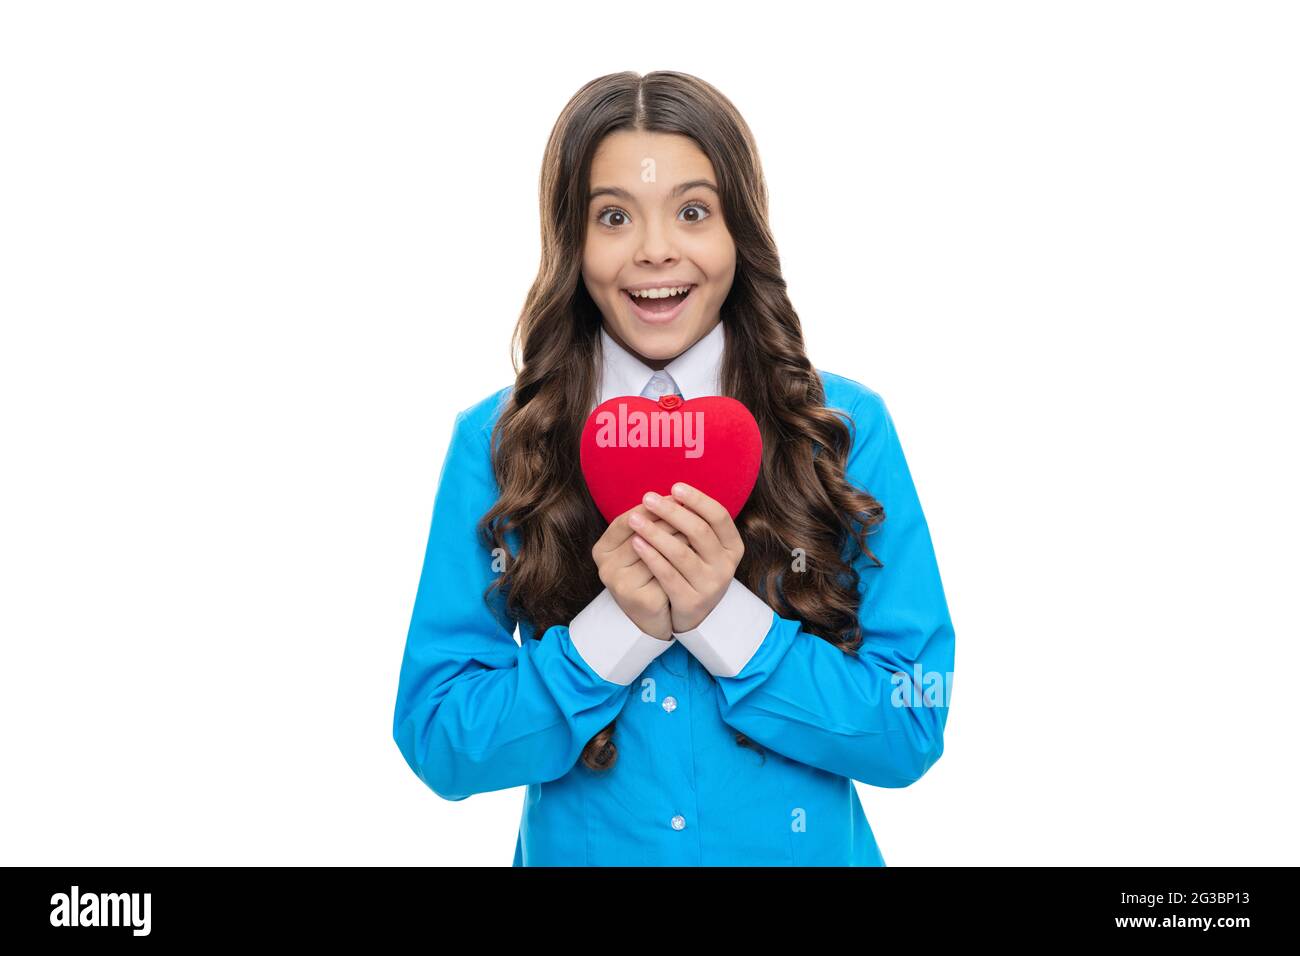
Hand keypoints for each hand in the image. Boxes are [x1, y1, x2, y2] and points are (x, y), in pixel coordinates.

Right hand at [592, 503, 688, 641]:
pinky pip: (667, 575)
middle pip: (643, 534)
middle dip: (670, 519)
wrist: (650, 615)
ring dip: (680, 537)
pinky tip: (699, 552)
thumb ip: (651, 523)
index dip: (653, 507)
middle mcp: (606, 568)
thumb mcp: (641, 544)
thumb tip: (676, 495)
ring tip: (701, 527)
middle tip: (693, 507)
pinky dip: (683, 562)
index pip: (626, 520)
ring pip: (657, 554)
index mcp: (601, 550)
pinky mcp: (640, 601)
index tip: (676, 493)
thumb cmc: (647, 571)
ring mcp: (621, 586)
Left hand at [628, 482, 744, 634]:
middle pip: (698, 531)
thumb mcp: (703, 547)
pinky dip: (651, 557)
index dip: (697, 499)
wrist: (693, 612)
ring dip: (655, 532)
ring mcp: (710, 586)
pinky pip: (668, 575)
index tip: (674, 486)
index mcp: (732, 547)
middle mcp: (725, 566)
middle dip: (671, 512)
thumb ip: (695, 522)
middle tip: (647, 498)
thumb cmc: (694, 568)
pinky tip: (636, 543)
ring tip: (635, 518)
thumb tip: (672, 492)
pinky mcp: (692, 602)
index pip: (719, 516)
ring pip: (681, 553)